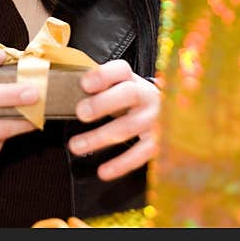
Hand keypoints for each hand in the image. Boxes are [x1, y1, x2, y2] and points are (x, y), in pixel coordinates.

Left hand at [67, 59, 160, 180]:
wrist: (172, 114)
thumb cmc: (132, 101)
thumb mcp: (120, 88)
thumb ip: (100, 87)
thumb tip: (68, 89)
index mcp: (133, 79)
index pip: (121, 69)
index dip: (103, 75)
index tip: (84, 84)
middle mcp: (147, 96)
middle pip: (128, 94)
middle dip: (102, 103)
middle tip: (80, 113)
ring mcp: (156, 119)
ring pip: (128, 127)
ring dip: (100, 137)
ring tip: (75, 146)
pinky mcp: (159, 142)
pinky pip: (140, 154)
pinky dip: (121, 164)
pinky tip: (103, 171)